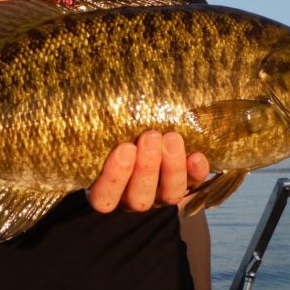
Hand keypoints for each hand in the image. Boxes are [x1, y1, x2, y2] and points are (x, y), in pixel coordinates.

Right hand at [87, 131, 208, 212]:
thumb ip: (98, 124)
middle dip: (146, 168)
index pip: (104, 197)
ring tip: (172, 137)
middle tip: (150, 136)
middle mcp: (132, 197)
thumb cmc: (116, 129)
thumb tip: (91, 90)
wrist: (150, 130)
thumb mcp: (103, 131)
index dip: (114, 177)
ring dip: (171, 167)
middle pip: (139, 198)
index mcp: (106, 189)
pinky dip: (197, 172)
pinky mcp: (187, 186)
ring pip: (168, 195)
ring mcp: (161, 195)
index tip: (124, 148)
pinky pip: (195, 186)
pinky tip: (197, 155)